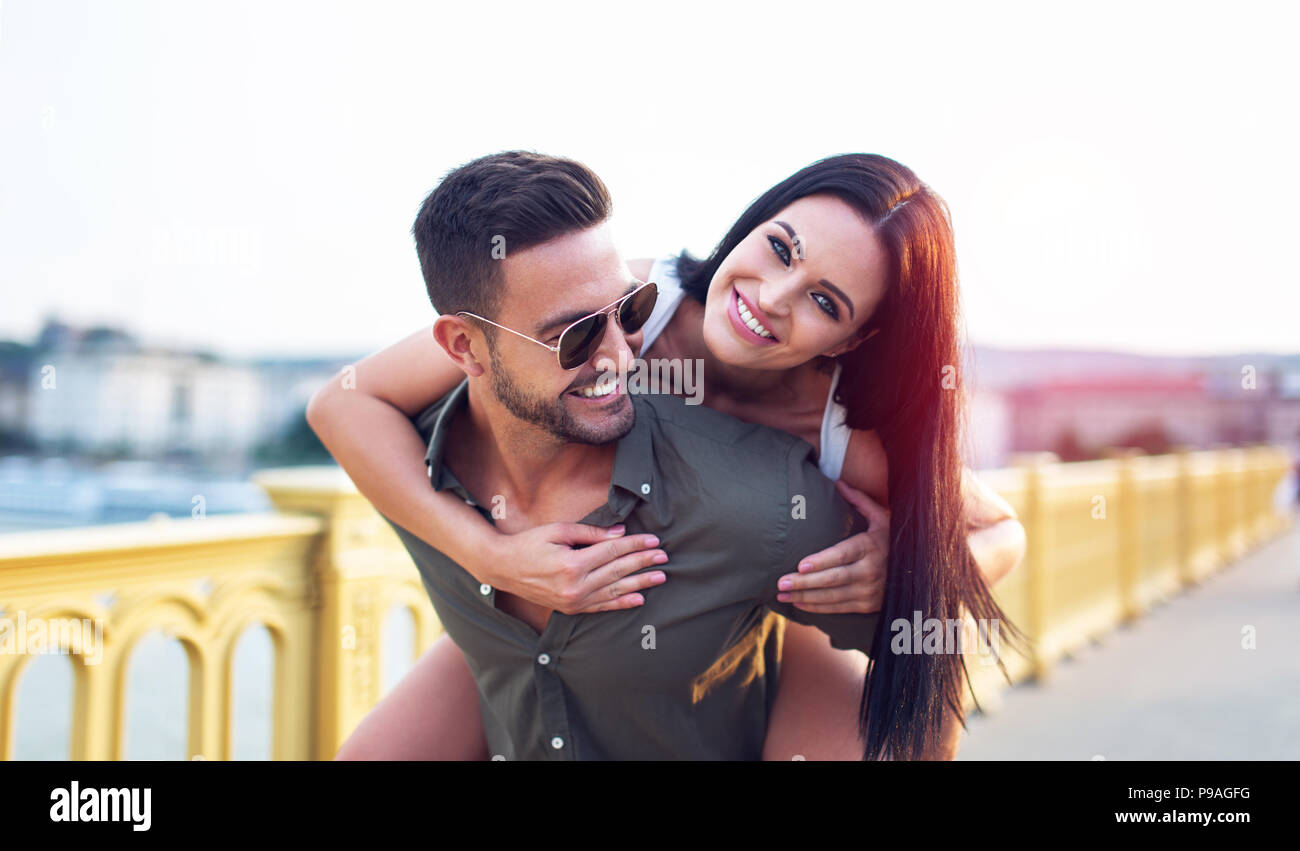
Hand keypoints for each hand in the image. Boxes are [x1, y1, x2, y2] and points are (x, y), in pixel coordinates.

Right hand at [479, 522, 667, 614]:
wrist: (503, 568)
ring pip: (614, 591)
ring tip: (660, 577)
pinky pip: (601, 607)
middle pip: (617, 571)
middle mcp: (575, 586)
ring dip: (640, 584)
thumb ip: (590, 533)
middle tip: (664, 557)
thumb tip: (619, 533)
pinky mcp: (571, 608)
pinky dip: (621, 603)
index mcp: (572, 563)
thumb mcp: (558, 531)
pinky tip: (639, 599)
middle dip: (642, 563)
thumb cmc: (529, 544)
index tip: (653, 540)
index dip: (634, 545)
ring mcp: (573, 601)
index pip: (612, 552)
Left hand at [775, 480, 889, 613]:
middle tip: (780, 583)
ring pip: (832, 597)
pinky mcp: (867, 605)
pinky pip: (837, 608)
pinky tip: (798, 604)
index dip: (822, 561)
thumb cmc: (890, 540)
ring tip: (781, 595)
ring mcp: (870, 591)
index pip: (843, 555)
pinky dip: (816, 607)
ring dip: (804, 597)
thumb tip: (838, 482)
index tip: (800, 564)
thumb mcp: (882, 518)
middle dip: (804, 583)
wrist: (914, 571)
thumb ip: (860, 501)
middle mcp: (871, 571)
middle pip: (832, 579)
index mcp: (872, 546)